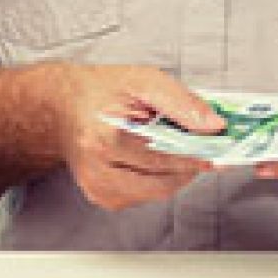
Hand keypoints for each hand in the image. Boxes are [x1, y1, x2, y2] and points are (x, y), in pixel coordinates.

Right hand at [57, 64, 222, 210]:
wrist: (61, 106)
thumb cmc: (101, 91)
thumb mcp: (143, 81)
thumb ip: (181, 102)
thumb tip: (213, 125)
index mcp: (105, 138)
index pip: (164, 158)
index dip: (195, 156)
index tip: (216, 152)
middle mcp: (97, 169)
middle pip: (163, 182)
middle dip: (188, 166)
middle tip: (204, 150)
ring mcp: (98, 187)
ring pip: (157, 192)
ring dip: (174, 174)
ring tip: (176, 149)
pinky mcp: (101, 197)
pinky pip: (144, 195)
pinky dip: (156, 179)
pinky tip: (151, 158)